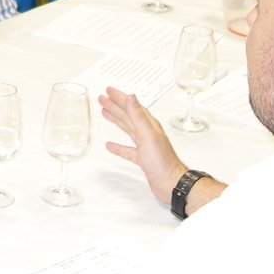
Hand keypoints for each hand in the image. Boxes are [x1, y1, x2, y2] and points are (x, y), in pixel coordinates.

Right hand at [98, 88, 184, 204]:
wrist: (170, 183)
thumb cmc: (162, 161)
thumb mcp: (148, 135)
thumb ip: (139, 116)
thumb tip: (131, 97)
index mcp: (149, 125)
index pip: (132, 106)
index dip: (120, 97)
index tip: (109, 90)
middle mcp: (147, 133)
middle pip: (128, 115)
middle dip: (115, 105)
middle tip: (103, 98)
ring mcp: (144, 145)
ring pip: (127, 129)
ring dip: (116, 120)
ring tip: (105, 112)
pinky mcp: (142, 158)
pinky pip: (127, 149)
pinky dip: (118, 146)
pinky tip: (110, 145)